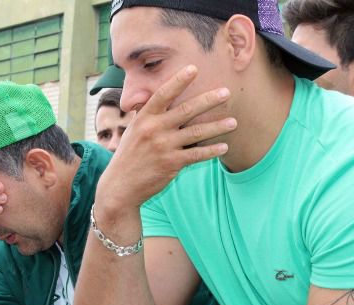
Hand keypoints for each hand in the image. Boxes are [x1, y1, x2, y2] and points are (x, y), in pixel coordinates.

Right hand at [96, 65, 236, 214]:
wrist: (120, 186)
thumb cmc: (128, 156)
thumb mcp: (132, 131)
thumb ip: (146, 115)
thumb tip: (154, 98)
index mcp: (144, 119)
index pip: (162, 95)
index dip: (178, 81)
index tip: (193, 69)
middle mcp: (154, 130)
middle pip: (185, 110)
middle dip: (208, 100)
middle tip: (226, 92)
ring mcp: (163, 147)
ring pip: (196, 133)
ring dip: (217, 127)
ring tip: (233, 122)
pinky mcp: (171, 164)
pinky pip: (196, 155)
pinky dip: (211, 151)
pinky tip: (223, 147)